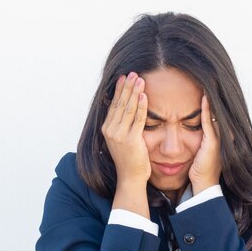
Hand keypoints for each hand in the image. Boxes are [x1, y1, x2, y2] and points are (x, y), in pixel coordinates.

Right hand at [102, 72, 150, 189]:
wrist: (130, 178)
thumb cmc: (130, 159)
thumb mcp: (122, 139)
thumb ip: (122, 125)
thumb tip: (125, 110)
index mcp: (107, 129)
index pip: (114, 104)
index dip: (120, 90)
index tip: (124, 77)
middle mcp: (110, 130)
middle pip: (120, 103)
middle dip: (127, 87)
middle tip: (133, 72)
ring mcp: (119, 135)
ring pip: (128, 108)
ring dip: (134, 92)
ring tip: (140, 79)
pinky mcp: (131, 140)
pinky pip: (138, 119)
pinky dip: (141, 106)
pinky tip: (144, 95)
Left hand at [189, 94, 221, 194]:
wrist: (203, 185)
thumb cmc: (198, 170)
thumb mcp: (198, 152)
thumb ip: (197, 139)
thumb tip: (185, 130)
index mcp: (218, 137)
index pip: (215, 114)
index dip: (210, 101)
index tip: (204, 86)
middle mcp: (222, 136)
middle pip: (217, 111)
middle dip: (212, 96)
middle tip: (208, 80)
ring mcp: (219, 138)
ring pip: (214, 114)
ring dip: (210, 99)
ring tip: (206, 84)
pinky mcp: (213, 142)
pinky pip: (209, 122)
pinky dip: (207, 109)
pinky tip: (204, 97)